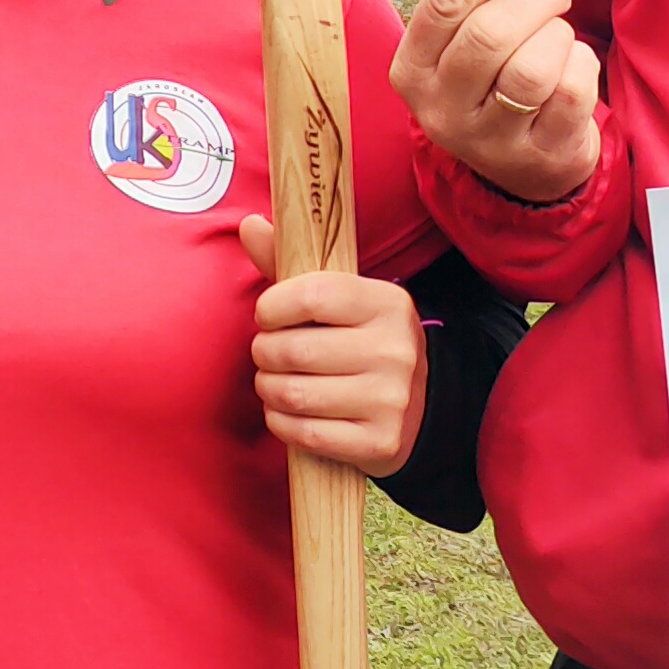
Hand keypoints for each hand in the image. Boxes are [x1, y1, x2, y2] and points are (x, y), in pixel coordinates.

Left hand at [239, 216, 427, 472]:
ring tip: (273, 382)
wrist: (419, 405)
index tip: (268, 316)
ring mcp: (392, 400)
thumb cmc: (360, 342)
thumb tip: (250, 225)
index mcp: (388, 303)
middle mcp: (396, 350)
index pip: (311, 295)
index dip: (272, 307)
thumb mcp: (339, 299)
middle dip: (265, 353)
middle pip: (294, 350)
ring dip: (268, 389)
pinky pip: (306, 434)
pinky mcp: (381, 443)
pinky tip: (286, 413)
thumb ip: (291, 264)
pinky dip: (282, 423)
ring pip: (294, 395)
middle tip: (268, 354)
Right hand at [391, 0, 603, 205]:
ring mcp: (489, 139)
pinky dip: (581, 63)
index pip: (445, 1)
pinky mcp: (540, 155)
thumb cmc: (496, 77)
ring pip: (532, 67)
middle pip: (489, 34)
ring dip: (557, 34)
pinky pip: (571, 91)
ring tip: (556, 33)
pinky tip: (570, 65)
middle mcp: (441, 108)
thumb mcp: (477, 29)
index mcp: (412, 68)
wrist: (525, 167)